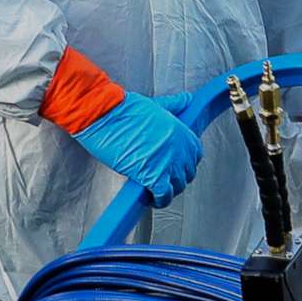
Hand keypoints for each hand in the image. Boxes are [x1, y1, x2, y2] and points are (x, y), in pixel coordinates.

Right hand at [66, 90, 203, 204]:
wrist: (106, 116)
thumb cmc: (125, 109)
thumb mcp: (156, 104)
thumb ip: (174, 105)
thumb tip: (187, 100)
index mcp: (181, 131)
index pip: (195, 156)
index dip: (184, 163)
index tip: (174, 166)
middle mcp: (179, 148)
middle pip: (187, 174)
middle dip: (175, 178)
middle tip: (161, 179)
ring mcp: (168, 163)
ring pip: (177, 187)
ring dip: (167, 191)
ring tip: (154, 189)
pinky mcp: (153, 176)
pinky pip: (163, 196)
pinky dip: (158, 200)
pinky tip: (149, 197)